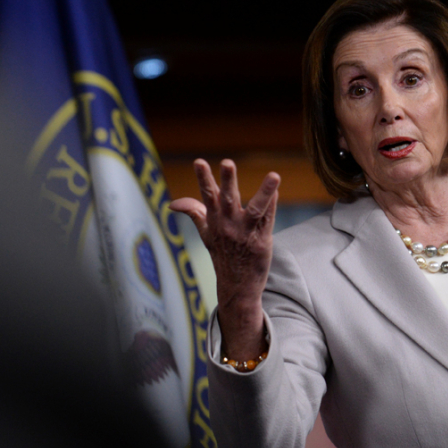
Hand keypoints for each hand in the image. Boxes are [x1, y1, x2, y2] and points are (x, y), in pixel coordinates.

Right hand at [169, 159, 279, 358]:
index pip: (207, 196)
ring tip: (274, 175)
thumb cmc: (222, 255)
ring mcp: (246, 233)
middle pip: (229, 199)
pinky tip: (275, 189)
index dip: (203, 178)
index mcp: (215, 221)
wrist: (237, 286)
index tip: (199, 161)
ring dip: (264, 192)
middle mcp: (229, 226)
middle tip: (227, 163)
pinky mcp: (262, 241)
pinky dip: (272, 204)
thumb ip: (193, 213)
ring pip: (256, 209)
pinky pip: (269, 220)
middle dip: (228, 181)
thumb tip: (172, 203)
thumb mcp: (205, 234)